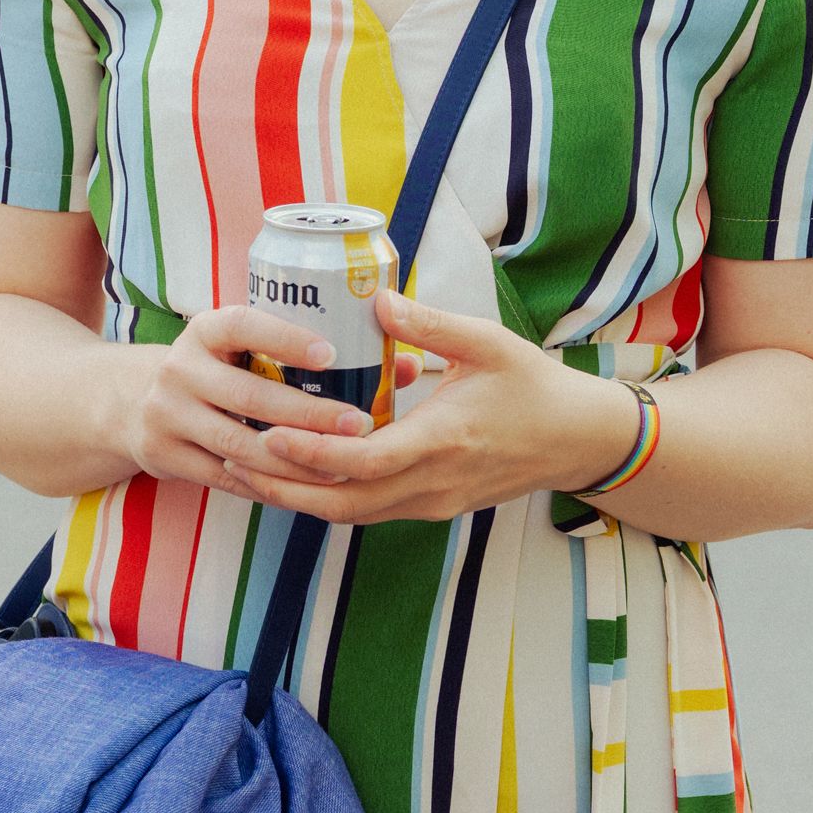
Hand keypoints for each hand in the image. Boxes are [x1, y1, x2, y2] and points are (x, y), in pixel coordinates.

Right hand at [104, 302, 387, 495]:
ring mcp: (167, 414)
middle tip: (359, 424)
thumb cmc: (222, 369)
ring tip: (342, 465)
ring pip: (240, 446)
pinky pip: (226, 477)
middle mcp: (180, 368)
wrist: (136, 404)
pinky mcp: (165, 455)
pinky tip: (307, 488)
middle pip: (249, 397)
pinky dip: (268, 485)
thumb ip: (317, 353)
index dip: (286, 338)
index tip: (332, 353)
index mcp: (205, 329)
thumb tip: (407, 365)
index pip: (245, 325)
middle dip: (308, 415)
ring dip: (295, 460)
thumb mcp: (247, 347)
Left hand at [247, 289, 635, 528]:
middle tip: (235, 460)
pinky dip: (329, 498)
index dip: (313, 455)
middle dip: (286, 489)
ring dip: (301, 498)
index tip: (270, 436)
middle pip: (345, 505)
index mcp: (444, 441)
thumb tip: (374, 298)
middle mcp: (433, 483)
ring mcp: (432, 502)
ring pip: (353, 515)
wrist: (576, 441)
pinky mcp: (432, 507)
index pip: (365, 462)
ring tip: (251, 469)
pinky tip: (297, 474)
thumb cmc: (533, 387)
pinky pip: (370, 511)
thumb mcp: (488, 343)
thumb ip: (430, 323)